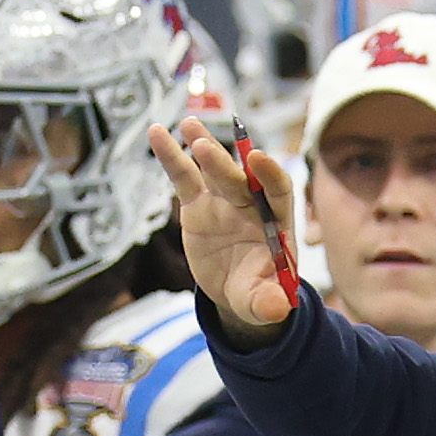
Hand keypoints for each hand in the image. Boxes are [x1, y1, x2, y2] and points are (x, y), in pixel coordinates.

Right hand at [148, 118, 299, 343]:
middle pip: (239, 178)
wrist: (236, 291)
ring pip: (213, 170)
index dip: (270, 175)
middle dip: (223, 164)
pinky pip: (183, 177)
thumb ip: (270, 303)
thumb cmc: (258, 292)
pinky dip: (171, 155)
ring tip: (190, 126)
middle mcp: (252, 205)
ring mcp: (224, 201)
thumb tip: (277, 309)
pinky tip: (157, 132)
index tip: (258, 159)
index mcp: (276, 223)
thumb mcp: (264, 303)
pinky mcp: (197, 204)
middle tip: (205, 147)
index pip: (278, 192)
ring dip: (203, 146)